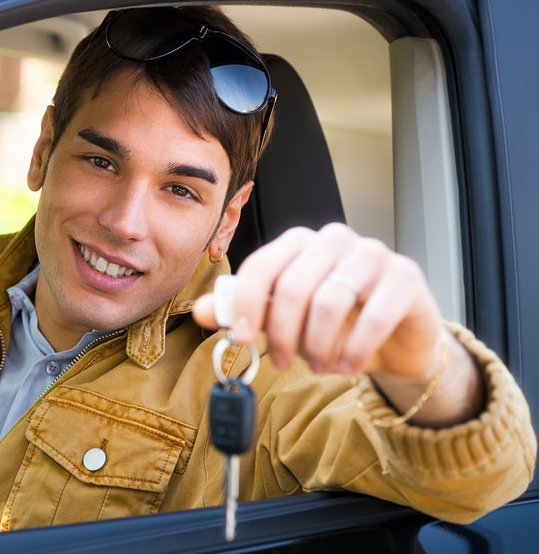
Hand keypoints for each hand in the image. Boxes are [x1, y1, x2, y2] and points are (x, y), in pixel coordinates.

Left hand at [194, 223, 483, 426]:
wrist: (394, 341)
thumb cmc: (334, 325)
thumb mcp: (283, 321)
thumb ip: (243, 312)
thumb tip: (200, 311)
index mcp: (298, 243)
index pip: (261, 265)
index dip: (246, 304)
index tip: (243, 339)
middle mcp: (333, 239)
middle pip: (293, 286)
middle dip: (284, 334)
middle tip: (285, 363)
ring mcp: (372, 253)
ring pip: (330, 301)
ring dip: (319, 345)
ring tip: (320, 364)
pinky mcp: (405, 275)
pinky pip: (374, 315)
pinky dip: (355, 349)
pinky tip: (348, 365)